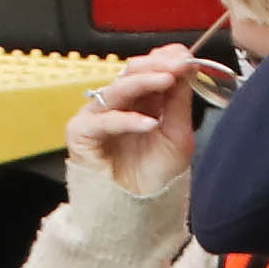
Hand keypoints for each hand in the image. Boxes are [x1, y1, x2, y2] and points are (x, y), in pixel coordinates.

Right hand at [61, 44, 216, 203]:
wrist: (137, 212)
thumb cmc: (155, 176)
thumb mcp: (178, 135)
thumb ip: (179, 102)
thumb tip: (186, 66)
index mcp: (141, 99)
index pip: (149, 68)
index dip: (166, 58)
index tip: (186, 56)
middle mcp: (118, 103)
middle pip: (131, 71)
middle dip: (156, 65)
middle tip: (178, 64)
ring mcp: (98, 115)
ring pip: (117, 89)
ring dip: (144, 82)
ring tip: (167, 81)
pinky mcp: (82, 132)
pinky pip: (104, 120)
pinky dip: (127, 120)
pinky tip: (149, 123)